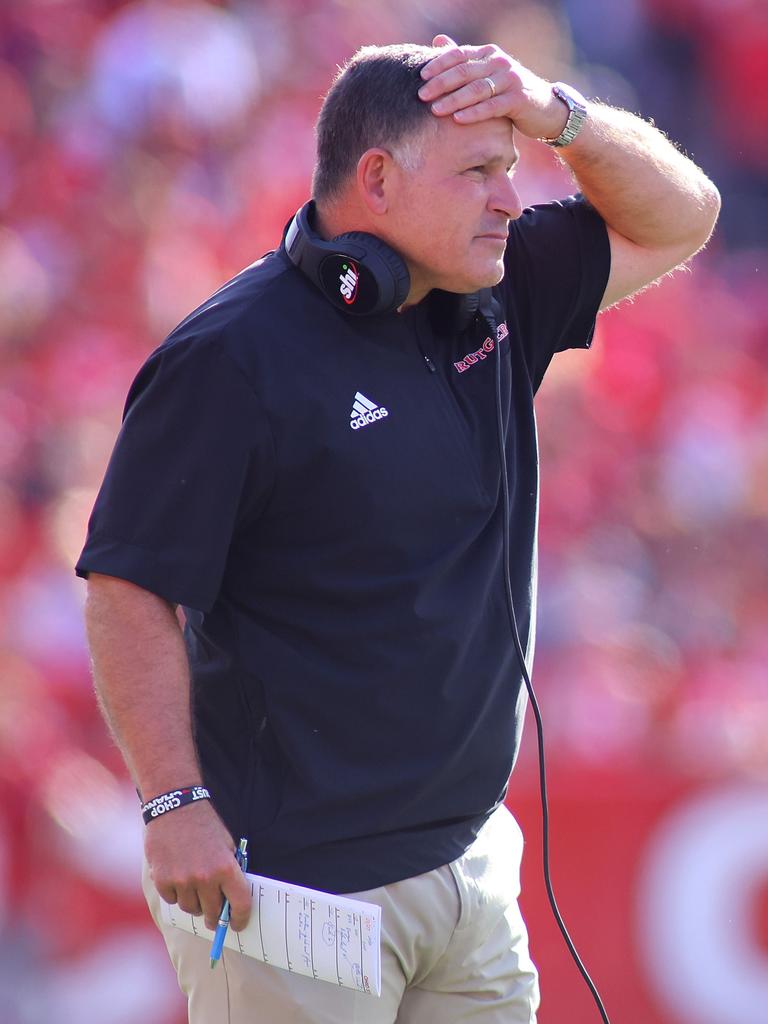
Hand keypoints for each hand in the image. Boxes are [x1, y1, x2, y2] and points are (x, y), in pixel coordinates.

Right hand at [145, 799, 251, 931]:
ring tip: (194, 885)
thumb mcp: (227, 844)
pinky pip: (172, 900)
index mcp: (226, 868)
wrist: (175, 807)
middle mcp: (205, 877)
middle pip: (212, 913)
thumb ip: (230, 871)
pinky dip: (175, 893)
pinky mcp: (162, 880)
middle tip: (213, 917)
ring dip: (194, 902)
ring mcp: (182, 880)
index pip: (240, 904)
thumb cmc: (205, 825)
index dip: (240, 918)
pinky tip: (177, 876)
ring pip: (190, 909)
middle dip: (215, 916)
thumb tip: (231, 899)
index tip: (238, 924)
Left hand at [418, 34, 567, 141]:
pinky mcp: (519, 99)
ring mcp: (510, 79)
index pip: (459, 55)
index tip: (421, 76)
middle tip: (421, 95)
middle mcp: (499, 62)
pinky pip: (492, 106)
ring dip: (454, 100)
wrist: (544, 108)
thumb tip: (438, 41)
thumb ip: (465, 61)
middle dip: (441, 83)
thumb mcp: (487, 75)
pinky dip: (474, 113)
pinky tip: (458, 119)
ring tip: (435, 109)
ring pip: (477, 89)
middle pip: (464, 72)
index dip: (439, 64)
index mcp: (488, 54)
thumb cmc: (509, 93)